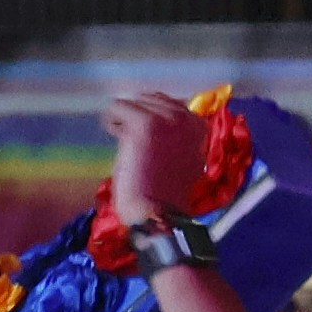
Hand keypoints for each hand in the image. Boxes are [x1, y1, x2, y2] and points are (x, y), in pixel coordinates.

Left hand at [99, 90, 200, 243]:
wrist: (157, 213)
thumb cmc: (167, 194)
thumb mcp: (185, 159)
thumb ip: (178, 137)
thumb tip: (159, 120)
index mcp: (199, 126)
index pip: (170, 104)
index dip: (153, 119)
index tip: (147, 141)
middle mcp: (186, 117)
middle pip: (151, 98)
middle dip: (138, 115)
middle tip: (132, 141)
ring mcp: (166, 119)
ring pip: (134, 101)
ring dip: (125, 119)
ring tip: (125, 143)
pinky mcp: (144, 123)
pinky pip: (118, 106)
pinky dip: (112, 121)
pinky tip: (116, 137)